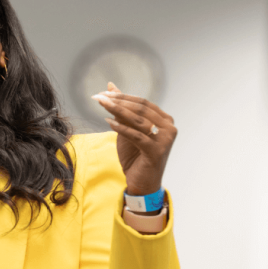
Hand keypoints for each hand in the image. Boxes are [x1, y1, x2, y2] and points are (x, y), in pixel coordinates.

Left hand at [92, 82, 177, 197]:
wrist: (142, 182)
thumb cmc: (135, 155)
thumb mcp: (127, 129)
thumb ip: (122, 109)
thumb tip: (111, 86)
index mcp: (165, 120)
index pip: (143, 103)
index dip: (122, 97)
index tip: (103, 93)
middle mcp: (169, 127)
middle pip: (141, 109)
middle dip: (118, 102)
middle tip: (98, 97)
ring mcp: (165, 139)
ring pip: (138, 120)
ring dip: (117, 111)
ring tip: (101, 104)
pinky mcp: (157, 151)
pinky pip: (136, 136)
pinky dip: (121, 128)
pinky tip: (108, 122)